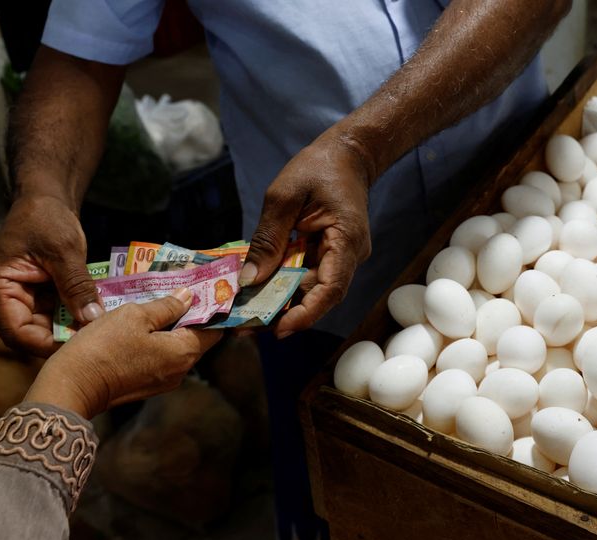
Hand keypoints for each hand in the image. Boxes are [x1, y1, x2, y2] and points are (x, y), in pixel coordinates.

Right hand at [0, 195, 103, 355]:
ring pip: (49, 327)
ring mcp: (24, 298)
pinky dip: (78, 314)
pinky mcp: (41, 295)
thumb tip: (92, 319)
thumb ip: (76, 285)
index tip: (80, 345)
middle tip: (99, 338)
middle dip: (65, 337)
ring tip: (103, 328)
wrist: (47, 199)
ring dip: (74, 327)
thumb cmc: (46, 218)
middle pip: (33, 334)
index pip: (16, 332)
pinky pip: (59, 313)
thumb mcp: (64, 251)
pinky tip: (100, 314)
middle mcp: (6, 298)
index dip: (47, 344)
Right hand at [25, 289, 221, 418]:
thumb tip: (189, 297)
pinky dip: (158, 339)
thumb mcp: (135, 316)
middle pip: (196, 338)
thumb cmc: (104, 347)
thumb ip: (167, 306)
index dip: (213, 307)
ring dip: (172, 326)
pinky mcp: (145, 385)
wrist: (72, 387)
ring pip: (176, 347)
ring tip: (161, 300)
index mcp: (184, 352)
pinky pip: (160, 357)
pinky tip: (144, 323)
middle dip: (191, 313)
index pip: (214, 329)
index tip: (208, 288)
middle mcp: (180, 371)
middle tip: (182, 288)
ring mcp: (163, 381)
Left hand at [240, 133, 371, 337]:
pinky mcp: (331, 253)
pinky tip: (260, 289)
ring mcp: (342, 256)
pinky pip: (309, 275)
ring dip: (283, 301)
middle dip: (285, 312)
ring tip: (247, 312)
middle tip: (246, 325)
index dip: (306, 313)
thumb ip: (267, 239)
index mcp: (346, 239)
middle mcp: (350, 254)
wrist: (347, 154)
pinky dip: (286, 284)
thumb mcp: (283, 197)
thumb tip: (249, 280)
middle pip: (319, 295)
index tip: (280, 328)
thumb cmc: (317, 167)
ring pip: (312, 288)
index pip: (331, 288)